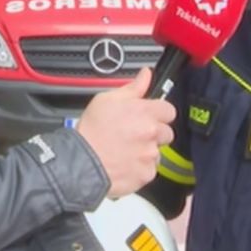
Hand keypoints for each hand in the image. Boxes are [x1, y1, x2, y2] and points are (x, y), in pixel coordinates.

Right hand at [77, 68, 176, 196]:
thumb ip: (132, 88)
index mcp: (145, 112)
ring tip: (125, 151)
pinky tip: (124, 163)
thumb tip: (146, 75)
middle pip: (166, 133)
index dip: (158, 113)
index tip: (149, 117)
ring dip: (146, 152)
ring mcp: (150, 155)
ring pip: (157, 153)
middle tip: (134, 135)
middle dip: (154, 134)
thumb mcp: (106, 100)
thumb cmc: (91, 131)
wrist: (81, 162)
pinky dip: (139, 168)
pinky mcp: (146, 174)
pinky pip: (149, 170)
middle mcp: (152, 134)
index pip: (169, 110)